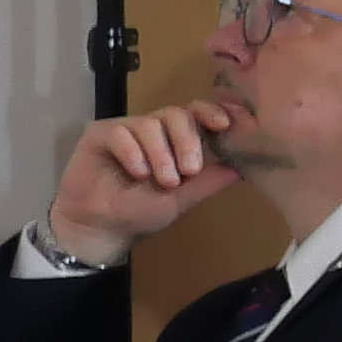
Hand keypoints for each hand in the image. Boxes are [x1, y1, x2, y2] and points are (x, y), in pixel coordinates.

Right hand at [44, 103, 244, 264]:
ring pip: (150, 123)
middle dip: (188, 141)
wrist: (102, 228)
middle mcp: (153, 131)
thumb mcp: (181, 201)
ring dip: (160, 153)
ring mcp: (126, 130)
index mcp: (175, 142)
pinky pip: (121, 132)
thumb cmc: (141, 214)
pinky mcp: (100, 134)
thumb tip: (241, 169)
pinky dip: (132, 153)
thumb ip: (207, 182)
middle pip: (176, 114)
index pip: (195, 115)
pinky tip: (136, 173)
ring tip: (162, 181)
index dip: (210, 113)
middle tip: (189, 171)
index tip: (223, 125)